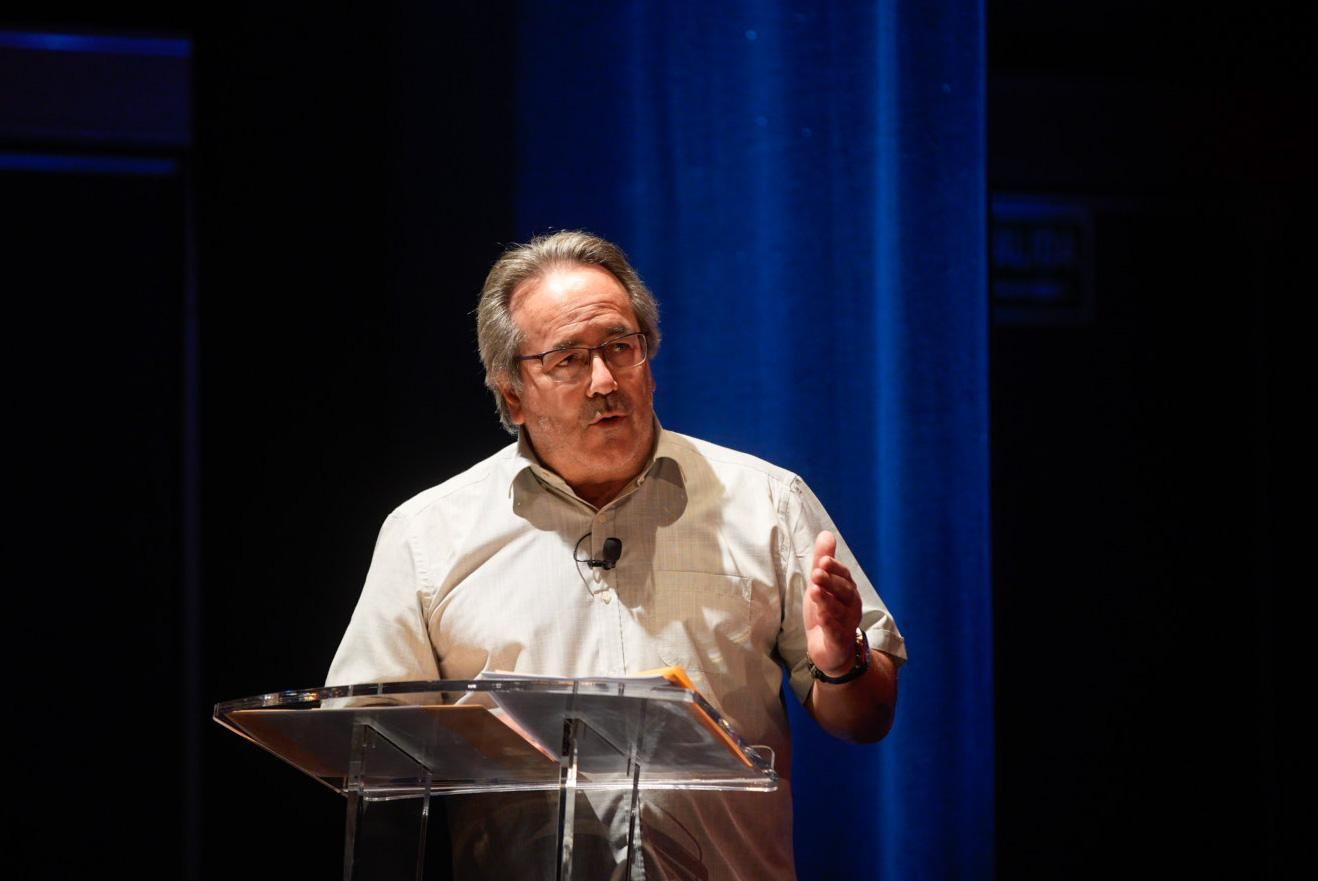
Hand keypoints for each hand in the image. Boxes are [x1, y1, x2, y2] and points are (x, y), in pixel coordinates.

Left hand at [804, 530, 863, 676]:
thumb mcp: (821, 584)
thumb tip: (826, 533)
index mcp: (847, 591)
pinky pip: (836, 631)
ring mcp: (846, 624)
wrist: (830, 650)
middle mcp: (851, 606)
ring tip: (814, 590)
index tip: (824, 559)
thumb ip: (823, 561)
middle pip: (844, 592)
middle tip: (817, 573)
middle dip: (831, 581)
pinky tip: (821, 616)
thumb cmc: (827, 612)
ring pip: (839, 610)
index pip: (844, 576)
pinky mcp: (838, 641)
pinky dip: (830, 623)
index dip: (835, 568)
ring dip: (827, 600)